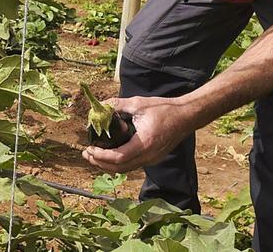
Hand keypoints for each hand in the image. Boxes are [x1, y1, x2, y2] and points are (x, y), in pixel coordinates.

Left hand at [81, 96, 196, 172]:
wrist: (186, 116)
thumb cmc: (164, 109)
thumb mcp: (138, 104)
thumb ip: (117, 105)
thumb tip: (100, 106)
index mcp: (144, 144)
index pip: (118, 158)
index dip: (101, 156)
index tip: (89, 148)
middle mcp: (148, 156)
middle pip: (120, 168)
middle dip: (100, 163)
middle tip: (86, 154)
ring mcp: (152, 159)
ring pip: (126, 169)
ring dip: (108, 165)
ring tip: (94, 156)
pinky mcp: (153, 158)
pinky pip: (133, 165)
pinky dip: (118, 163)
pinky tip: (110, 155)